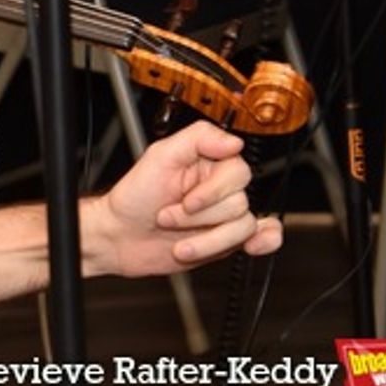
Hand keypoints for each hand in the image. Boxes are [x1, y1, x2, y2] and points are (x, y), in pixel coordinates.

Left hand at [83, 120, 281, 278]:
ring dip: (207, 240)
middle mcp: (218, 188)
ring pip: (243, 227)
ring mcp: (222, 215)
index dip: (213, 191)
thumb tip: (234, 141)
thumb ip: (198, 139)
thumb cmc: (133, 196)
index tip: (187, 200)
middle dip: (199, 217)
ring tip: (178, 240)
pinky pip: (263, 237)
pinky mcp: (225, 239)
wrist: (120, 237)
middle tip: (168, 216)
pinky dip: (265, 242)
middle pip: (240, 202)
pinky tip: (251, 247)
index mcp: (207, 163)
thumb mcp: (158, 156)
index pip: (237, 171)